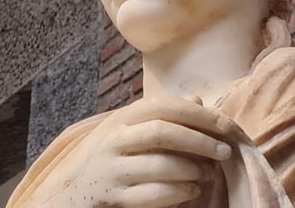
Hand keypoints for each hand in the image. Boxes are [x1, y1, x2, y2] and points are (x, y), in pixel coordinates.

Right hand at [38, 94, 234, 206]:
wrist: (67, 192)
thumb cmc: (106, 157)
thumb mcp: (127, 129)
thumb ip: (160, 114)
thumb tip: (197, 98)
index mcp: (122, 118)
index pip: (164, 106)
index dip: (199, 114)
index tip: (226, 125)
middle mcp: (114, 140)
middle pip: (163, 132)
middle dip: (200, 141)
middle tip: (225, 152)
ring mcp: (111, 169)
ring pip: (160, 166)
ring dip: (192, 170)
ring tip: (209, 174)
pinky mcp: (113, 197)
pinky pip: (152, 194)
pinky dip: (178, 192)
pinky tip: (191, 190)